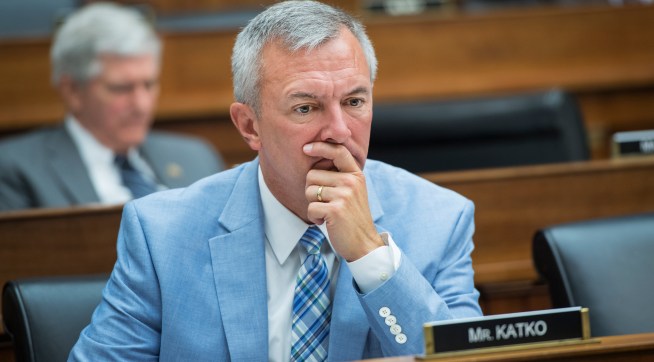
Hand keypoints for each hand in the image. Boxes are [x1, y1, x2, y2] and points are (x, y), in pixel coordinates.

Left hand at [303, 142, 383, 261]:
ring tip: (327, 212)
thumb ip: (340, 176)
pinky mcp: (335, 210)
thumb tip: (317, 160)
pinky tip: (326, 221)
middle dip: (312, 190)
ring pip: (309, 191)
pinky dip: (314, 217)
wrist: (364, 243)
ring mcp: (344, 195)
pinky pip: (311, 207)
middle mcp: (351, 182)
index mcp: (356, 175)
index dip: (320, 146)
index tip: (306, 148)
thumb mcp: (354, 191)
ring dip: (313, 204)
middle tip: (326, 203)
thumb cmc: (353, 218)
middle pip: (312, 175)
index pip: (338, 151)